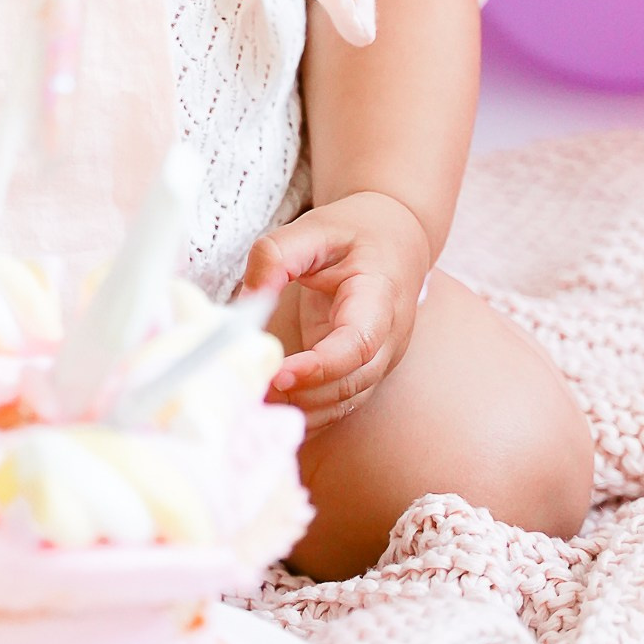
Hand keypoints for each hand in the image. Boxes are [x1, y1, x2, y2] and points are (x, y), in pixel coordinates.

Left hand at [243, 192, 433, 428]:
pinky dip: (306, 416)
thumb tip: (248, 299)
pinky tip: (271, 414)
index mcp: (379, 297)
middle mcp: (388, 338)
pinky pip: (339, 405)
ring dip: (300, 411)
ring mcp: (380, 361)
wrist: (395, 240)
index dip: (320, 366)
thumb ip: (277, 256)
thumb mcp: (313, 228)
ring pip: (344, 402)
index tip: (279, 373)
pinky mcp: (364, 372)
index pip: (357, 344)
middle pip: (350, 383)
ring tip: (252, 406)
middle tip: (250, 394)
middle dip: (300, 395)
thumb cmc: (354, 233)